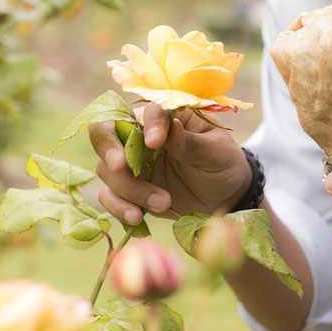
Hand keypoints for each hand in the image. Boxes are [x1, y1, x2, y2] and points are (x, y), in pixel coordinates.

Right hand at [89, 103, 250, 224]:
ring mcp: (132, 163)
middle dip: (107, 148)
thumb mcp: (217, 152)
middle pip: (107, 132)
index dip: (146, 124)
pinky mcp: (129, 189)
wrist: (225, 197)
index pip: (147, 111)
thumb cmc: (223, 163)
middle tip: (119, 166)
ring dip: (129, 189)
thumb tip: (172, 127)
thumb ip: (192, 143)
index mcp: (167, 117)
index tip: (155, 142)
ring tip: (164, 203)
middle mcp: (142, 136)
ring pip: (108, 169)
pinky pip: (110, 196)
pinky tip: (138, 219)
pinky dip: (119, 208)